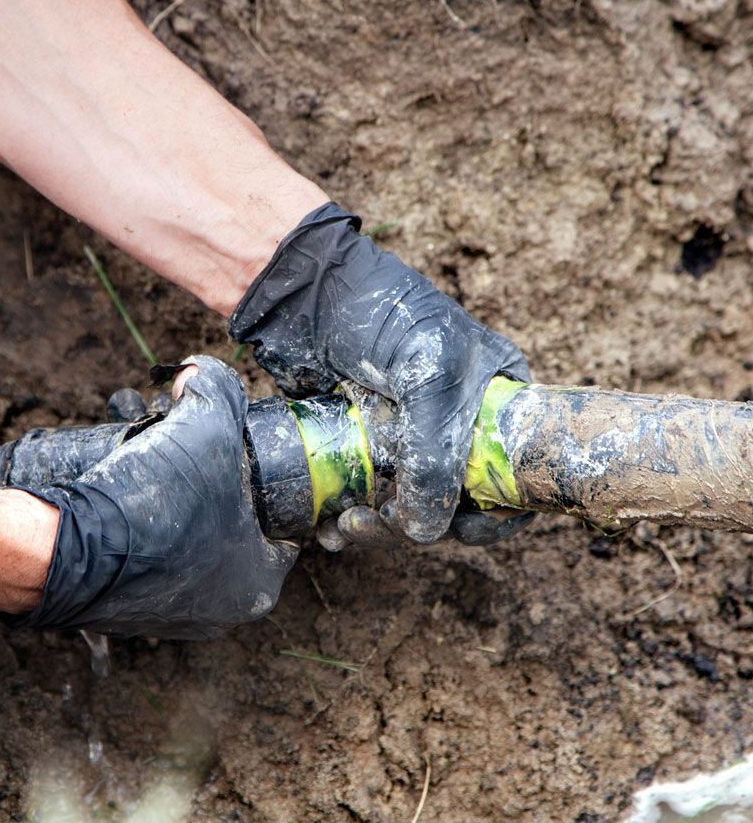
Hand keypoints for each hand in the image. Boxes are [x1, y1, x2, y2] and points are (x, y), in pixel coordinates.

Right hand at [15, 356, 297, 638]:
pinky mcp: (125, 610)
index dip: (264, 481)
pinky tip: (127, 499)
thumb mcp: (206, 426)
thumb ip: (218, 389)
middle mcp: (220, 610)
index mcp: (258, 582)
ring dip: (174, 507)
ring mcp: (170, 616)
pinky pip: (145, 559)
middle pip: (230, 529)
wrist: (65, 550)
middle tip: (191, 455)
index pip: (280, 526)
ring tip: (154, 468)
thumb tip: (200, 373)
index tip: (241, 455)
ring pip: (186, 543)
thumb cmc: (153, 503)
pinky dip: (139, 530)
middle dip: (212, 487)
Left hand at [230, 203, 533, 545]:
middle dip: (420, 523)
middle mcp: (456, 424)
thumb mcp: (428, 376)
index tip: (464, 532)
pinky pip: (367, 497)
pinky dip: (350, 518)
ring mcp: (407, 437)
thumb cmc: (383, 313)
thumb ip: (436, 454)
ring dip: (379, 528)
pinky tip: (328, 526)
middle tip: (378, 523)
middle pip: (456, 501)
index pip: (516, 474)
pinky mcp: (362, 445)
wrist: (306, 290)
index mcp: (495, 400)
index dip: (497, 513)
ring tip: (344, 527)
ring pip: (407, 506)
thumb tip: (426, 531)